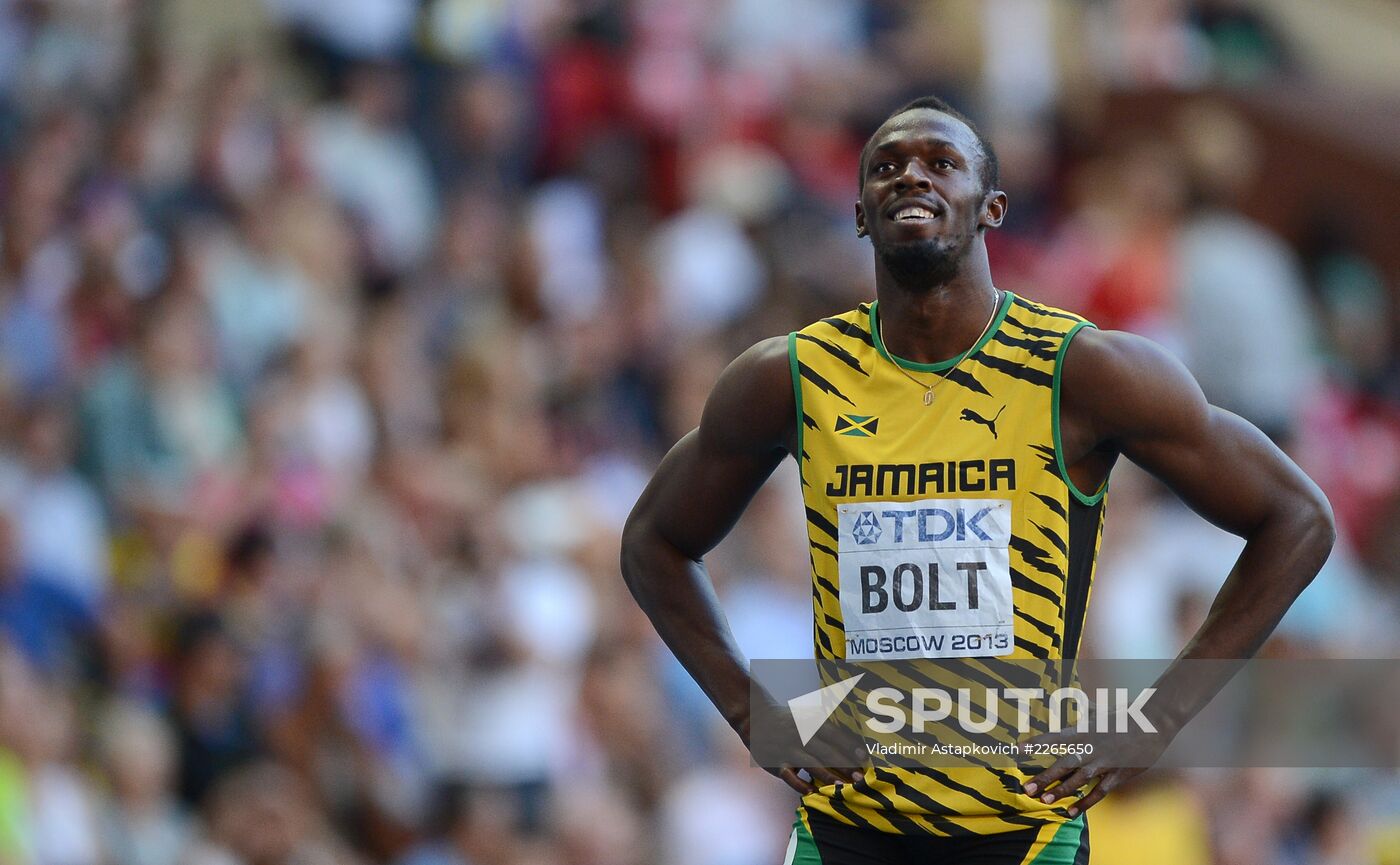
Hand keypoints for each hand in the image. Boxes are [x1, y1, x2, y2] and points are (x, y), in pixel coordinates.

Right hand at [737, 694, 868, 795]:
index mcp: (810, 723)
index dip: (850, 746)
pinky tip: (811, 793)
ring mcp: (788, 750)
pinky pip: (789, 776)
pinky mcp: (776, 763)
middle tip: (860, 779)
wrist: (755, 718)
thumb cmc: (788, 720)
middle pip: (826, 752)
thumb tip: (852, 742)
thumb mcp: (807, 716)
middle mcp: (800, 736)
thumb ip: (826, 728)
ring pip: (810, 765)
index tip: (864, 758)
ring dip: (827, 777)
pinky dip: (799, 784)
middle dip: (845, 766)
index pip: (834, 735)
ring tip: (842, 788)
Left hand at [1020, 724, 1171, 816]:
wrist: (1153, 723)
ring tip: (1044, 800)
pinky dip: (1085, 802)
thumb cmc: (1124, 715)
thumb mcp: (1099, 711)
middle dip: (1044, 777)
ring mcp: (1104, 763)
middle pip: (1063, 764)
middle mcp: (1091, 747)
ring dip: (1061, 791)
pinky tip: (1071, 812)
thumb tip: (1076, 700)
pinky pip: (1099, 792)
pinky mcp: (1118, 775)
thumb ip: (1084, 711)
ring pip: (1078, 780)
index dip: (1036, 743)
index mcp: (1083, 730)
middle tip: (1027, 788)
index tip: (1018, 749)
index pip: (1054, 737)